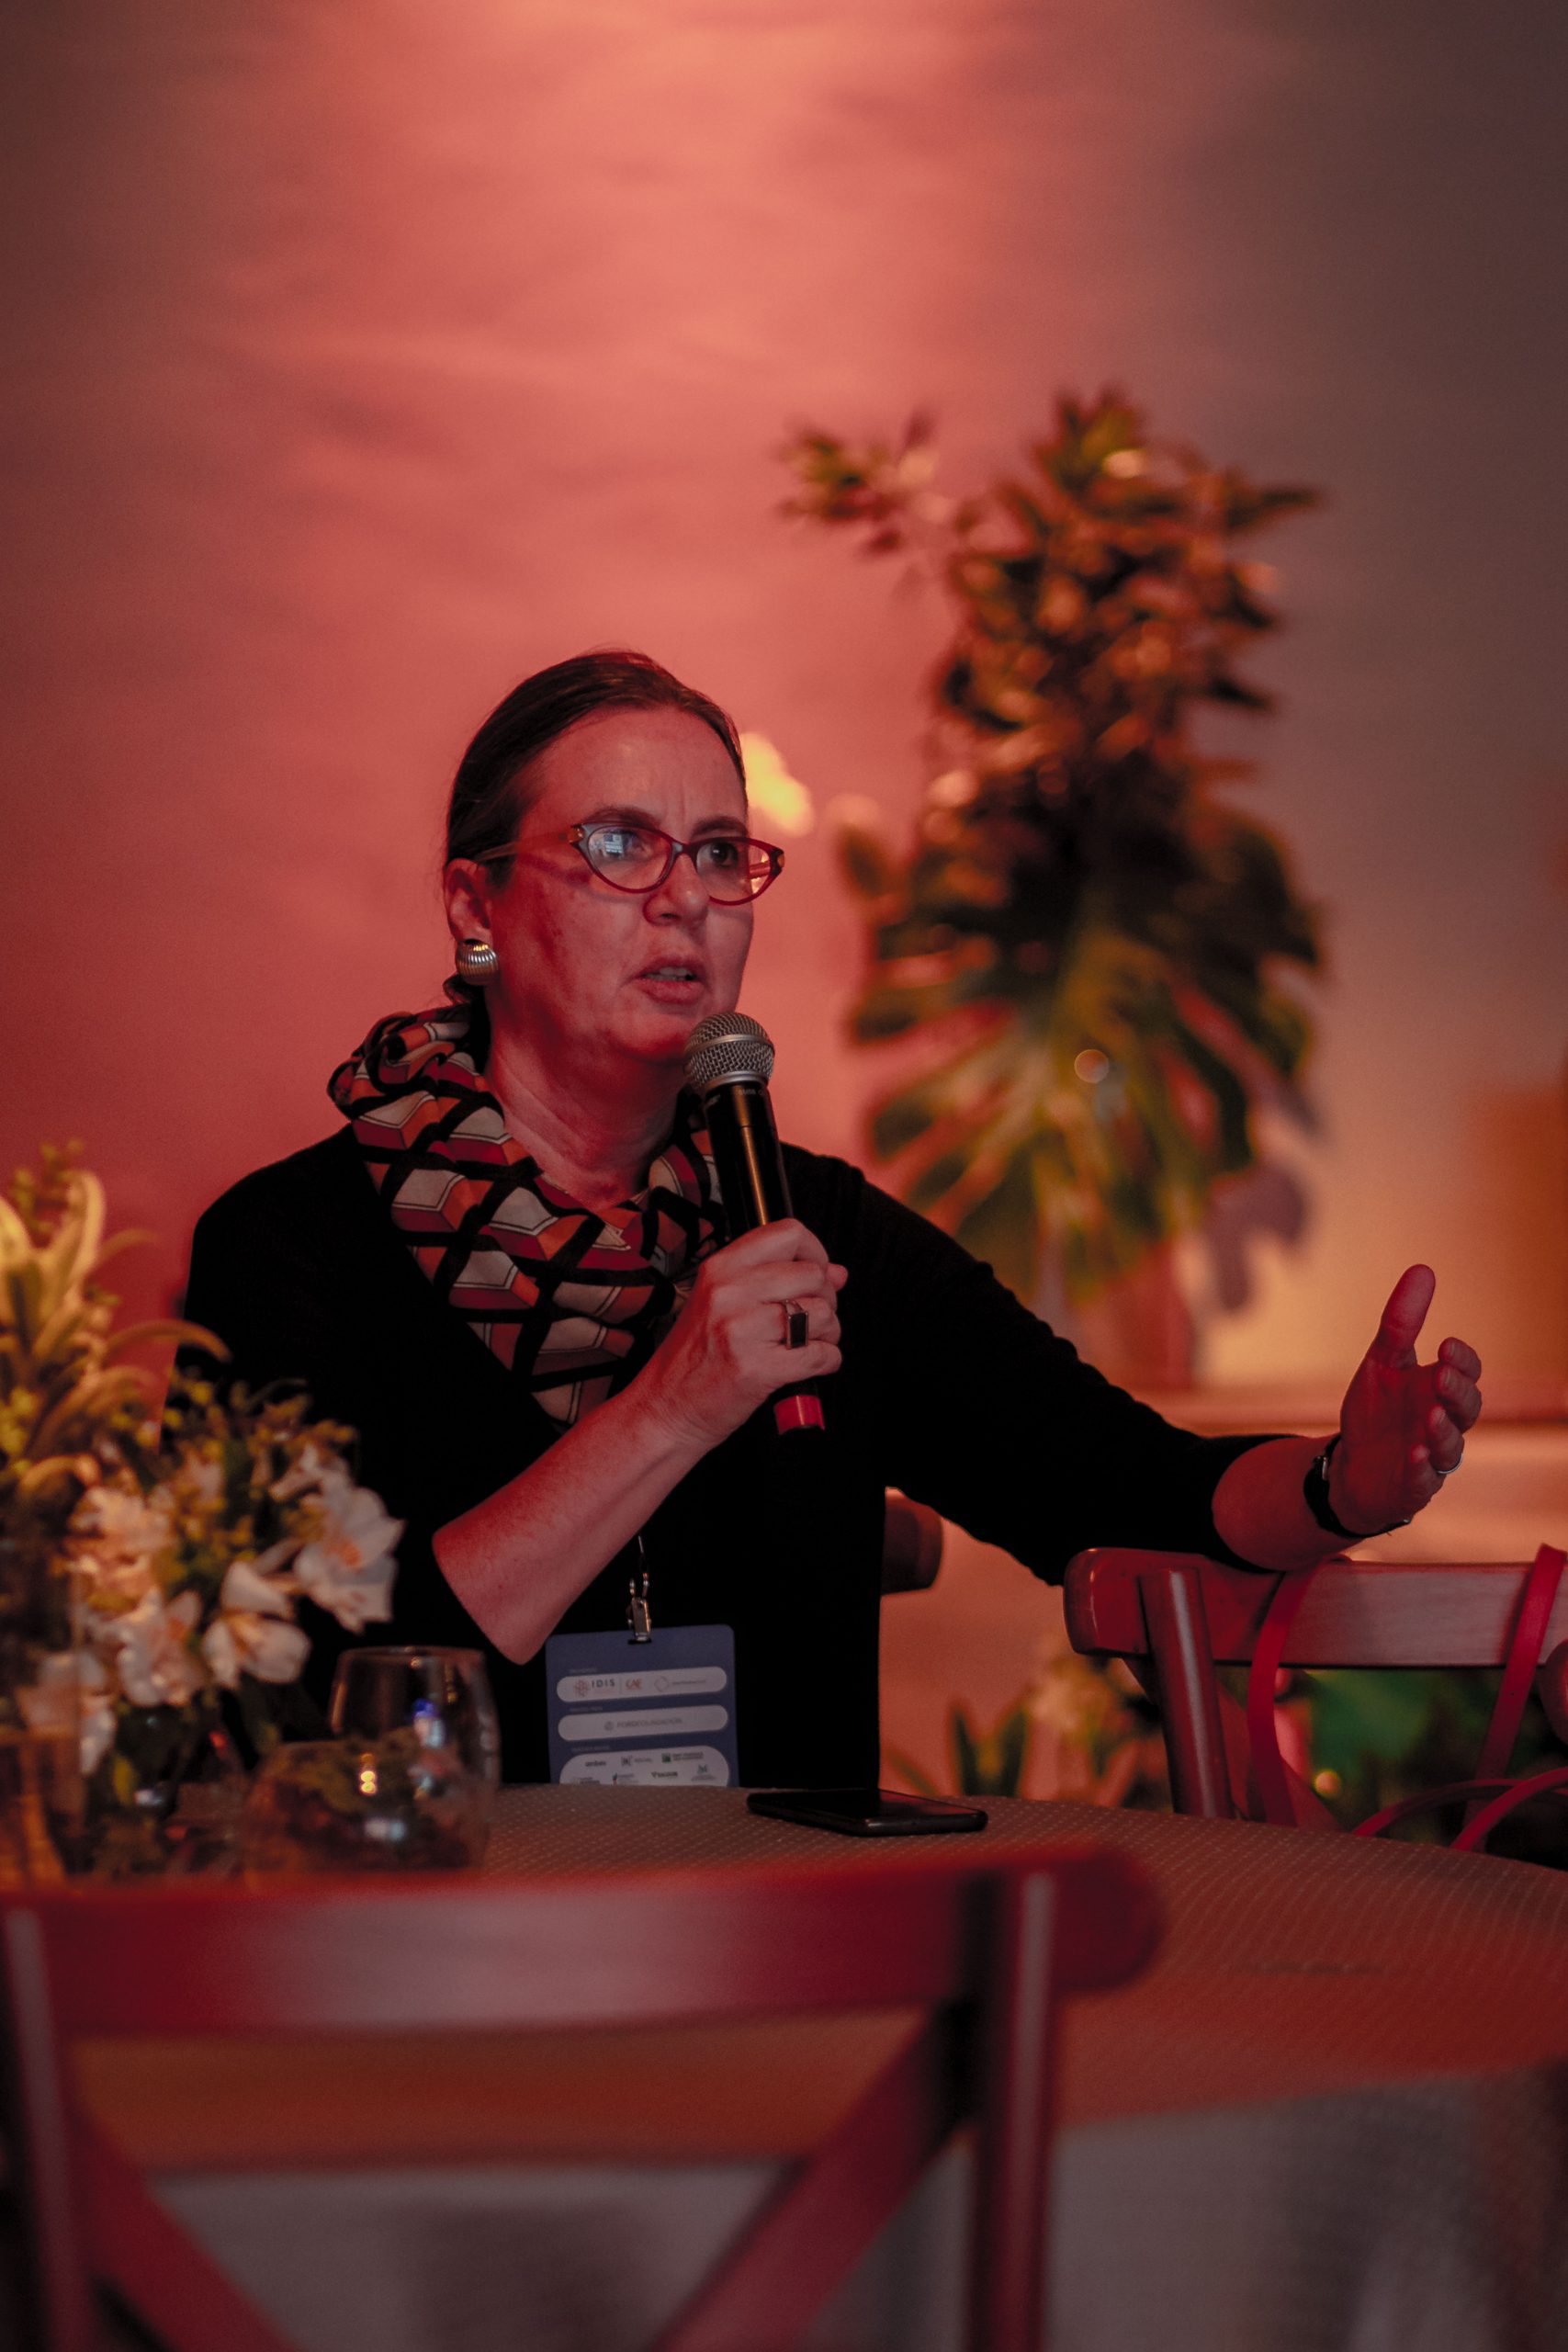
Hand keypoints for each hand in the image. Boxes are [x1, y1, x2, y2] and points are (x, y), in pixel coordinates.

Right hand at [635, 1219, 844, 1451]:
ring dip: (828, 1333)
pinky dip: (827, 1361)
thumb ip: (777, 1280)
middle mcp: (729, 1292)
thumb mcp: (723, 1304)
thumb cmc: (693, 1360)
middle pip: (813, 1274)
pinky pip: (820, 1355)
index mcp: (720, 1269)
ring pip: (822, 1314)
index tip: (816, 1273)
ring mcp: (742, 1330)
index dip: (815, 1252)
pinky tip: (810, 1364)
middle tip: (814, 1318)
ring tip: (809, 1343)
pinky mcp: (758, 1369)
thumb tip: (836, 1273)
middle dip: (827, 1299)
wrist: (664, 1408)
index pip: (788, 1233)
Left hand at [1331, 1265, 1482, 1533]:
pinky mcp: (1413, 1487)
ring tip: (1429, 1415)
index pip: (1467, 1373)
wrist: (1350, 1465)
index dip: (1463, 1361)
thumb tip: (1423, 1268)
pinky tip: (1412, 1454)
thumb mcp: (1381, 1362)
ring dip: (1443, 1431)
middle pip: (1468, 1409)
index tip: (1445, 1344)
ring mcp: (1432, 1458)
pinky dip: (1421, 1469)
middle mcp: (1443, 1424)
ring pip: (1452, 1448)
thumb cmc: (1376, 1412)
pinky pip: (1424, 1482)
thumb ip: (1400, 1322)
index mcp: (1439, 1391)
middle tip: (1441, 1375)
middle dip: (1459, 1393)